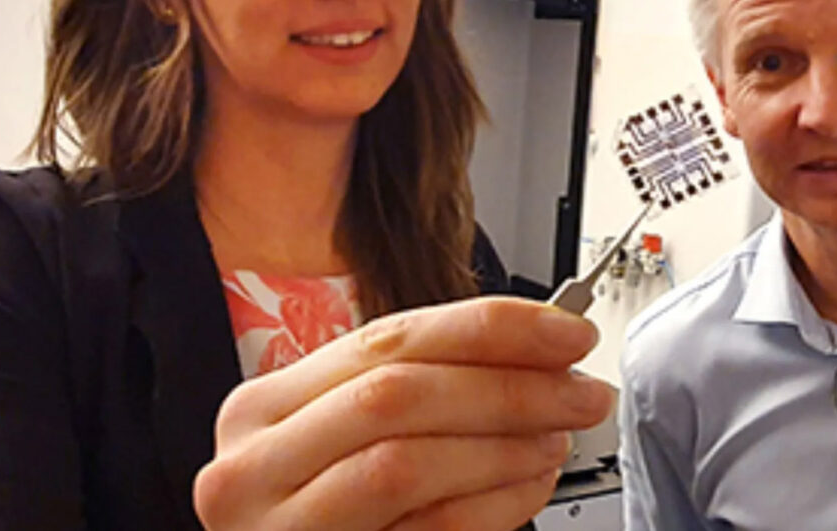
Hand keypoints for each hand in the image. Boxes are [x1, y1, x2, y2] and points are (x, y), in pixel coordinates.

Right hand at [193, 297, 612, 529]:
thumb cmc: (322, 509)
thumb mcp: (346, 433)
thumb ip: (419, 388)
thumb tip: (539, 348)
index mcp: (264, 407)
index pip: (388, 337)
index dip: (489, 327)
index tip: (565, 330)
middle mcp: (256, 463)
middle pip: (399, 394)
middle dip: (509, 385)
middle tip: (581, 390)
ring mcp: (282, 527)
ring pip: (406, 462)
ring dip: (503, 445)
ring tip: (557, 437)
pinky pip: (427, 530)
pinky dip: (493, 506)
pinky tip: (530, 487)